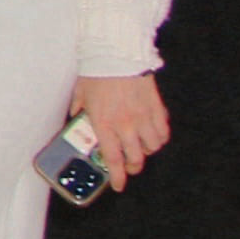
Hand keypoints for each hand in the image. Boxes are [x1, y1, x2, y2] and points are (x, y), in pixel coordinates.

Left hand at [73, 73, 170, 189]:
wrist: (117, 53)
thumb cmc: (96, 71)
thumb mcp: (80, 93)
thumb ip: (79, 110)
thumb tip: (76, 119)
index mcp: (104, 123)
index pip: (112, 159)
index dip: (117, 177)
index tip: (118, 185)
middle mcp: (126, 125)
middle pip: (136, 158)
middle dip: (133, 167)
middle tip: (128, 165)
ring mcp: (143, 117)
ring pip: (152, 147)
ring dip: (146, 151)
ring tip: (139, 146)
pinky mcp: (156, 108)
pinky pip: (163, 132)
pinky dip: (159, 137)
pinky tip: (153, 134)